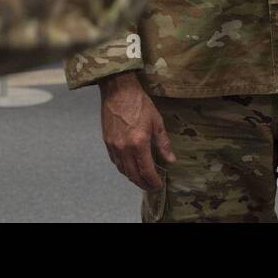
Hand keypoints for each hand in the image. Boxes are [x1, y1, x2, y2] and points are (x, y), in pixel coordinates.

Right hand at [99, 71, 173, 190]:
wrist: (118, 90)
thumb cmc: (139, 103)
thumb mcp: (157, 122)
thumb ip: (163, 143)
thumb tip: (171, 160)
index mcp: (138, 143)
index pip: (146, 171)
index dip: (153, 181)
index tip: (159, 185)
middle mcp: (124, 148)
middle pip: (133, 175)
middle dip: (143, 184)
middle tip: (151, 186)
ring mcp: (113, 146)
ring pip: (122, 170)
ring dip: (133, 178)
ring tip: (142, 179)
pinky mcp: (107, 142)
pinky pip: (115, 161)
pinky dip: (123, 168)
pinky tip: (130, 167)